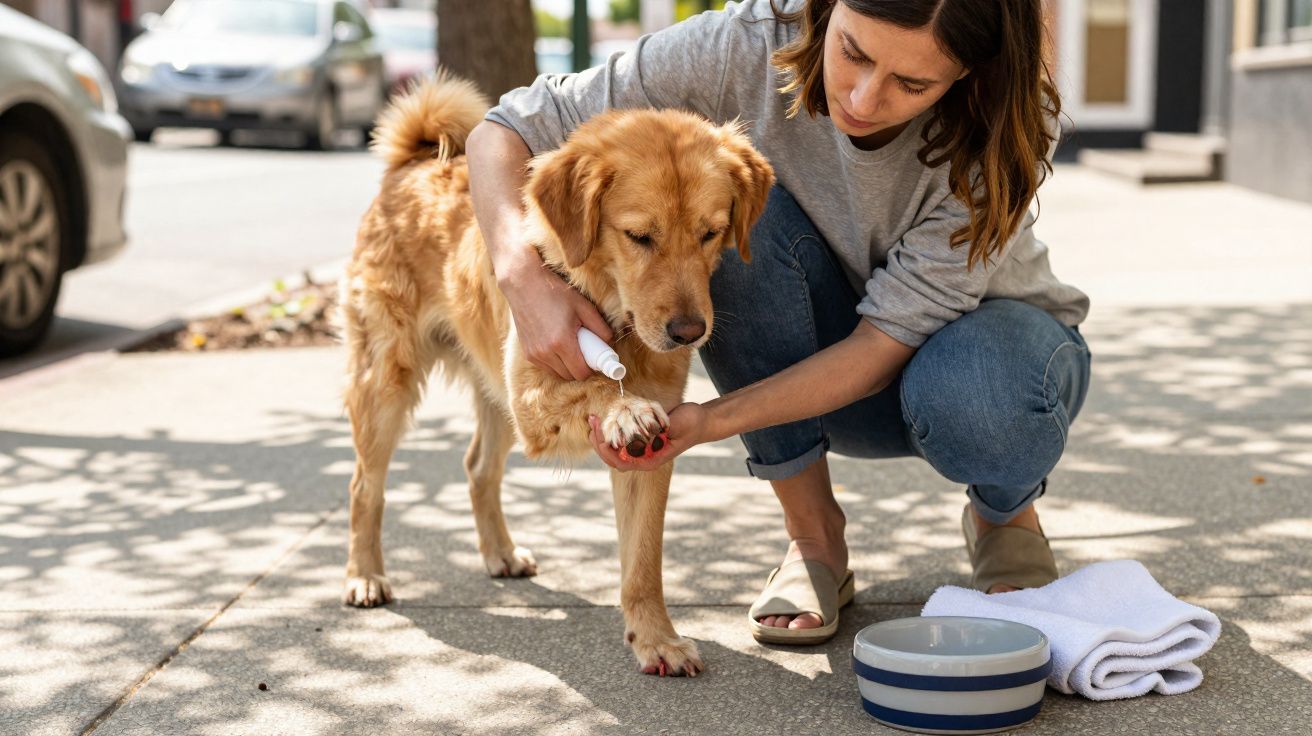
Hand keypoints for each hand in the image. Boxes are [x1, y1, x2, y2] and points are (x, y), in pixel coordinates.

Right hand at [499, 251, 612, 381]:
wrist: (523, 283)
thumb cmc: (555, 292)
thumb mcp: (583, 306)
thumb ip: (600, 327)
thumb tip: (610, 342)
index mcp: (562, 342)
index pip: (581, 373)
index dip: (592, 368)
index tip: (595, 357)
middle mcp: (546, 353)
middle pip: (570, 376)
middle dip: (580, 367)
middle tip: (585, 350)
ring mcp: (534, 354)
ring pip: (558, 373)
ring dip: (567, 366)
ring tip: (571, 346)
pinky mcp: (527, 353)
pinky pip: (546, 367)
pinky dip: (555, 362)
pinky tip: (557, 345)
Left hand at [588, 402, 710, 471]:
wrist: (700, 421)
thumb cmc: (691, 424)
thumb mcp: (678, 425)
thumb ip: (661, 430)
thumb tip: (644, 433)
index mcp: (650, 460)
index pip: (620, 462)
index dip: (606, 450)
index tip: (600, 432)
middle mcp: (643, 458)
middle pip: (612, 458)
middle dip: (598, 441)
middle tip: (592, 420)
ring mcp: (640, 449)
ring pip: (612, 449)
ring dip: (600, 435)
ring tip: (593, 418)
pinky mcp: (639, 438)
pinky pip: (618, 438)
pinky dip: (609, 429)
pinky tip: (604, 417)